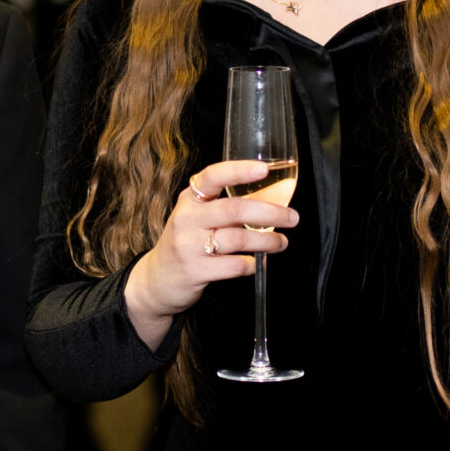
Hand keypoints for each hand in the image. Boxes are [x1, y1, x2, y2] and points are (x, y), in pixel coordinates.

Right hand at [121, 159, 298, 350]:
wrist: (156, 280)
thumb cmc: (186, 243)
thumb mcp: (197, 218)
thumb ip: (227, 206)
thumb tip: (274, 196)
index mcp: (190, 199)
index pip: (213, 176)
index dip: (239, 170)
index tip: (264, 170)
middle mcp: (186, 219)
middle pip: (234, 209)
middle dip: (270, 213)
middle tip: (292, 217)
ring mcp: (188, 246)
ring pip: (238, 239)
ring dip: (267, 241)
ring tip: (281, 243)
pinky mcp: (194, 271)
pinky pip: (234, 266)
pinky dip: (251, 264)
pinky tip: (256, 263)